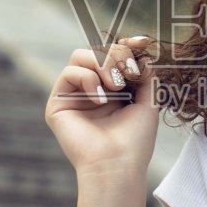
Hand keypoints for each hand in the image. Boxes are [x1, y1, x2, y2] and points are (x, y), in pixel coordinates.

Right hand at [43, 34, 159, 177]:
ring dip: (102, 64)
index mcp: (112, 91)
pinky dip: (88, 79)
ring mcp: (73, 97)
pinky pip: (70, 72)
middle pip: (97, 51)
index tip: (143, 41)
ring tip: (116, 86)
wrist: (118, 164)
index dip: (127, 45)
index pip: (114, 57)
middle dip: (116, 55)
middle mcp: (91, 91)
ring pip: (80, 56)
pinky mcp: (57, 104)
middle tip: (128, 73)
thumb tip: (143, 53)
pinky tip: (100, 99)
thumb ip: (145, 75)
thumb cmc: (135, 141)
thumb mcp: (148, 101)